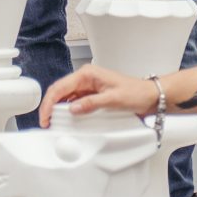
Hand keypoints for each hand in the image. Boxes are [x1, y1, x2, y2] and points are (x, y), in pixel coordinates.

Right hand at [38, 63, 158, 121]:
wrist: (150, 96)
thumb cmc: (136, 92)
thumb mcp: (113, 99)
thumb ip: (91, 103)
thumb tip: (73, 108)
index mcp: (88, 74)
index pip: (61, 87)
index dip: (50, 103)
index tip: (46, 116)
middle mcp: (86, 78)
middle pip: (60, 91)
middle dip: (50, 106)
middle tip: (46, 122)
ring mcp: (89, 86)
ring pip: (66, 96)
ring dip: (58, 109)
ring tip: (54, 122)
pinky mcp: (92, 94)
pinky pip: (75, 101)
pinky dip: (68, 110)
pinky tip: (67, 119)